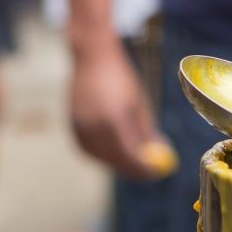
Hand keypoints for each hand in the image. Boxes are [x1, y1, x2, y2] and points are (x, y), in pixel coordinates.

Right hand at [69, 44, 170, 179]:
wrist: (92, 58)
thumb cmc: (121, 79)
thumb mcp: (140, 105)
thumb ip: (146, 132)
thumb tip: (158, 154)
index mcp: (114, 120)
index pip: (131, 156)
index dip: (145, 169)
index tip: (158, 172)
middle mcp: (94, 127)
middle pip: (115, 161)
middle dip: (133, 169)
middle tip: (148, 172)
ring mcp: (80, 128)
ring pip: (101, 157)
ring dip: (118, 162)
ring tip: (134, 159)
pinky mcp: (72, 126)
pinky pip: (89, 150)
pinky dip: (103, 154)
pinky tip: (114, 149)